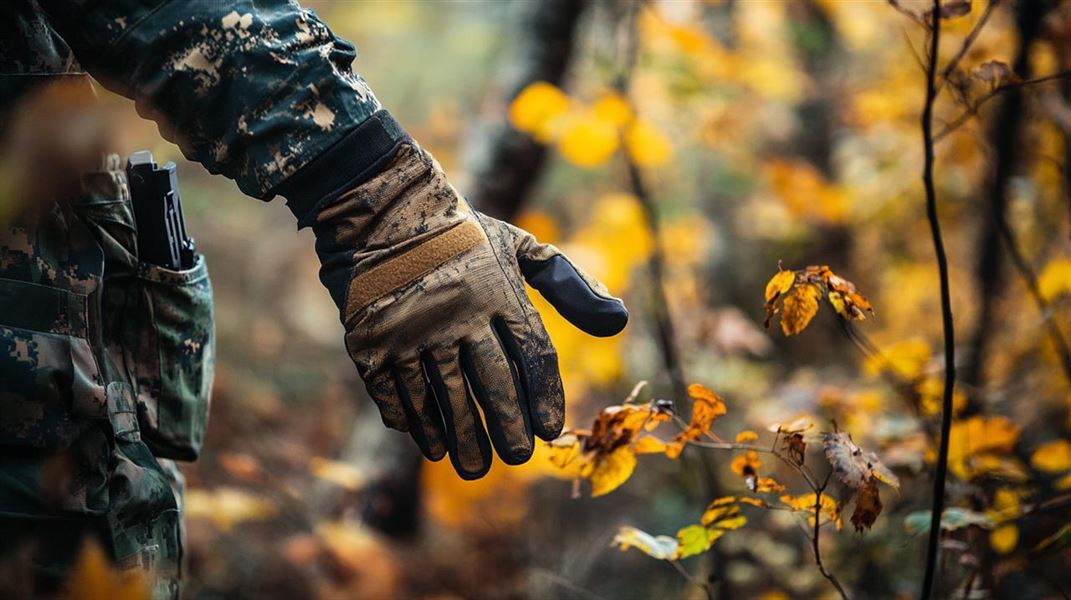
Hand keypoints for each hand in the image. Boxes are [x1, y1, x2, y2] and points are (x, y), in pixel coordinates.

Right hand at [312, 143, 626, 478]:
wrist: (381, 209)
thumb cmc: (460, 233)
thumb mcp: (518, 246)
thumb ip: (567, 284)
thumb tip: (619, 321)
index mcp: (500, 294)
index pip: (534, 358)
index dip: (544, 398)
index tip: (548, 430)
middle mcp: (459, 316)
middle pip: (493, 387)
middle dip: (507, 428)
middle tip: (516, 457)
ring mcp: (412, 331)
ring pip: (444, 399)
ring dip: (461, 437)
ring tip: (472, 465)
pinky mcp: (371, 341)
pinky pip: (397, 393)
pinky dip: (414, 421)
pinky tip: (427, 442)